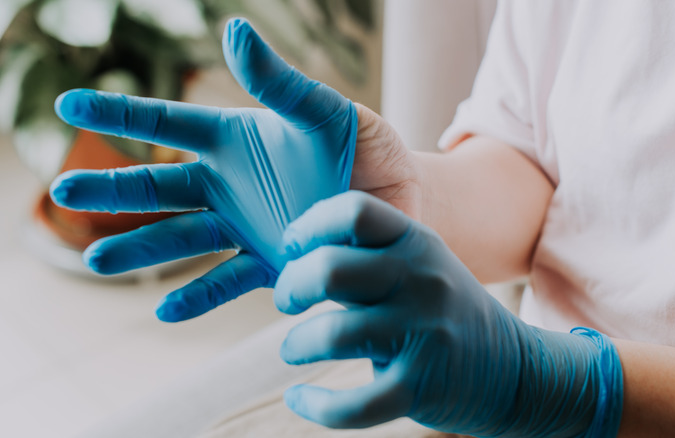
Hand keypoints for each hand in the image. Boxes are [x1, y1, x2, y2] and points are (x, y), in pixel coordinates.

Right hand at [49, 18, 415, 321]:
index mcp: (236, 140)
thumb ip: (281, 84)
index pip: (168, 125)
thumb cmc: (366, 147)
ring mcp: (245, 227)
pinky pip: (227, 282)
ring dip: (140, 249)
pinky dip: (197, 296)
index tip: (68, 104)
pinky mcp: (269, 264)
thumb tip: (233, 31)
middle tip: (63, 190)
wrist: (403, 202)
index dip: (119, 114)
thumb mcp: (327, 112)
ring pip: (181, 239)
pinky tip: (166, 310)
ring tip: (98, 260)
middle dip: (111, 188)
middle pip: (158, 187)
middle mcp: (230, 185)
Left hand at [274, 191, 623, 436]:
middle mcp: (421, 281)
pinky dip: (314, 405)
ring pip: (332, 335)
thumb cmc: (445, 310)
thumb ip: (367, 254)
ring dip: (295, 344)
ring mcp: (423, 334)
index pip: (353, 211)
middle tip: (286, 300)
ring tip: (292, 348)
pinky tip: (299, 398)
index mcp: (416, 243)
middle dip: (291, 286)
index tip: (291, 248)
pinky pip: (351, 405)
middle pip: (330, 269)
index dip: (308, 226)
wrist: (514, 369)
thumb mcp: (420, 265)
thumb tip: (294, 252)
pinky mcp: (420, 388)